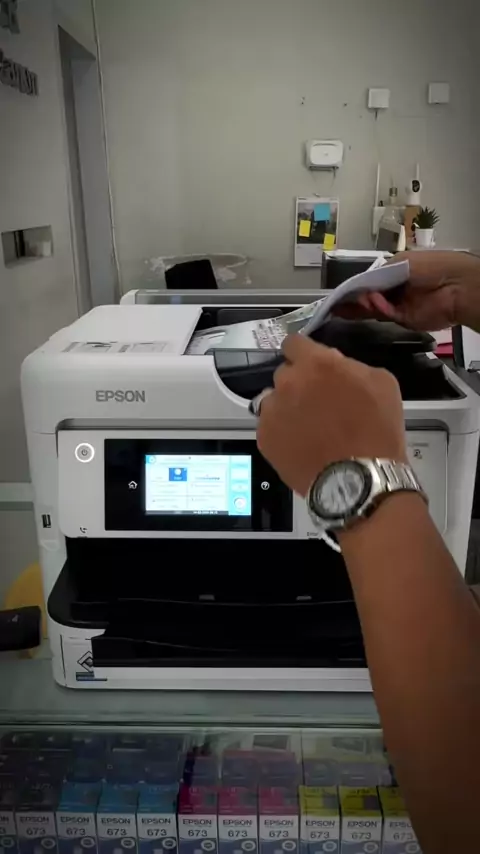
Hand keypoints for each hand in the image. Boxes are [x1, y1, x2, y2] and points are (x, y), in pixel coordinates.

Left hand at [256, 335, 406, 496]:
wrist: (359, 480)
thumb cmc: (376, 432)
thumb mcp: (381, 383)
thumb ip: (351, 365)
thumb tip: (337, 365)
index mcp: (316, 363)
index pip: (293, 342)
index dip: (303, 353)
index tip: (309, 363)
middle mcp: (287, 383)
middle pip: (285, 373)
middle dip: (299, 383)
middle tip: (318, 402)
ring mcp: (272, 411)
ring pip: (274, 401)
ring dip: (287, 408)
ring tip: (309, 428)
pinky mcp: (264, 438)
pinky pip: (269, 427)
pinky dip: (282, 432)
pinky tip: (302, 444)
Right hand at [338, 250, 479, 330]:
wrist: (455, 285)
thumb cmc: (430, 266)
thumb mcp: (401, 261)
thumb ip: (379, 273)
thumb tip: (362, 285)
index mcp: (395, 272)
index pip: (369, 281)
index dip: (354, 287)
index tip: (339, 293)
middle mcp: (395, 289)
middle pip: (368, 297)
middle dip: (352, 300)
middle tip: (334, 304)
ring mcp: (398, 305)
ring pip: (373, 308)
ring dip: (360, 306)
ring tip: (346, 304)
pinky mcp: (403, 319)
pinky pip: (385, 314)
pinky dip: (377, 308)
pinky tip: (371, 301)